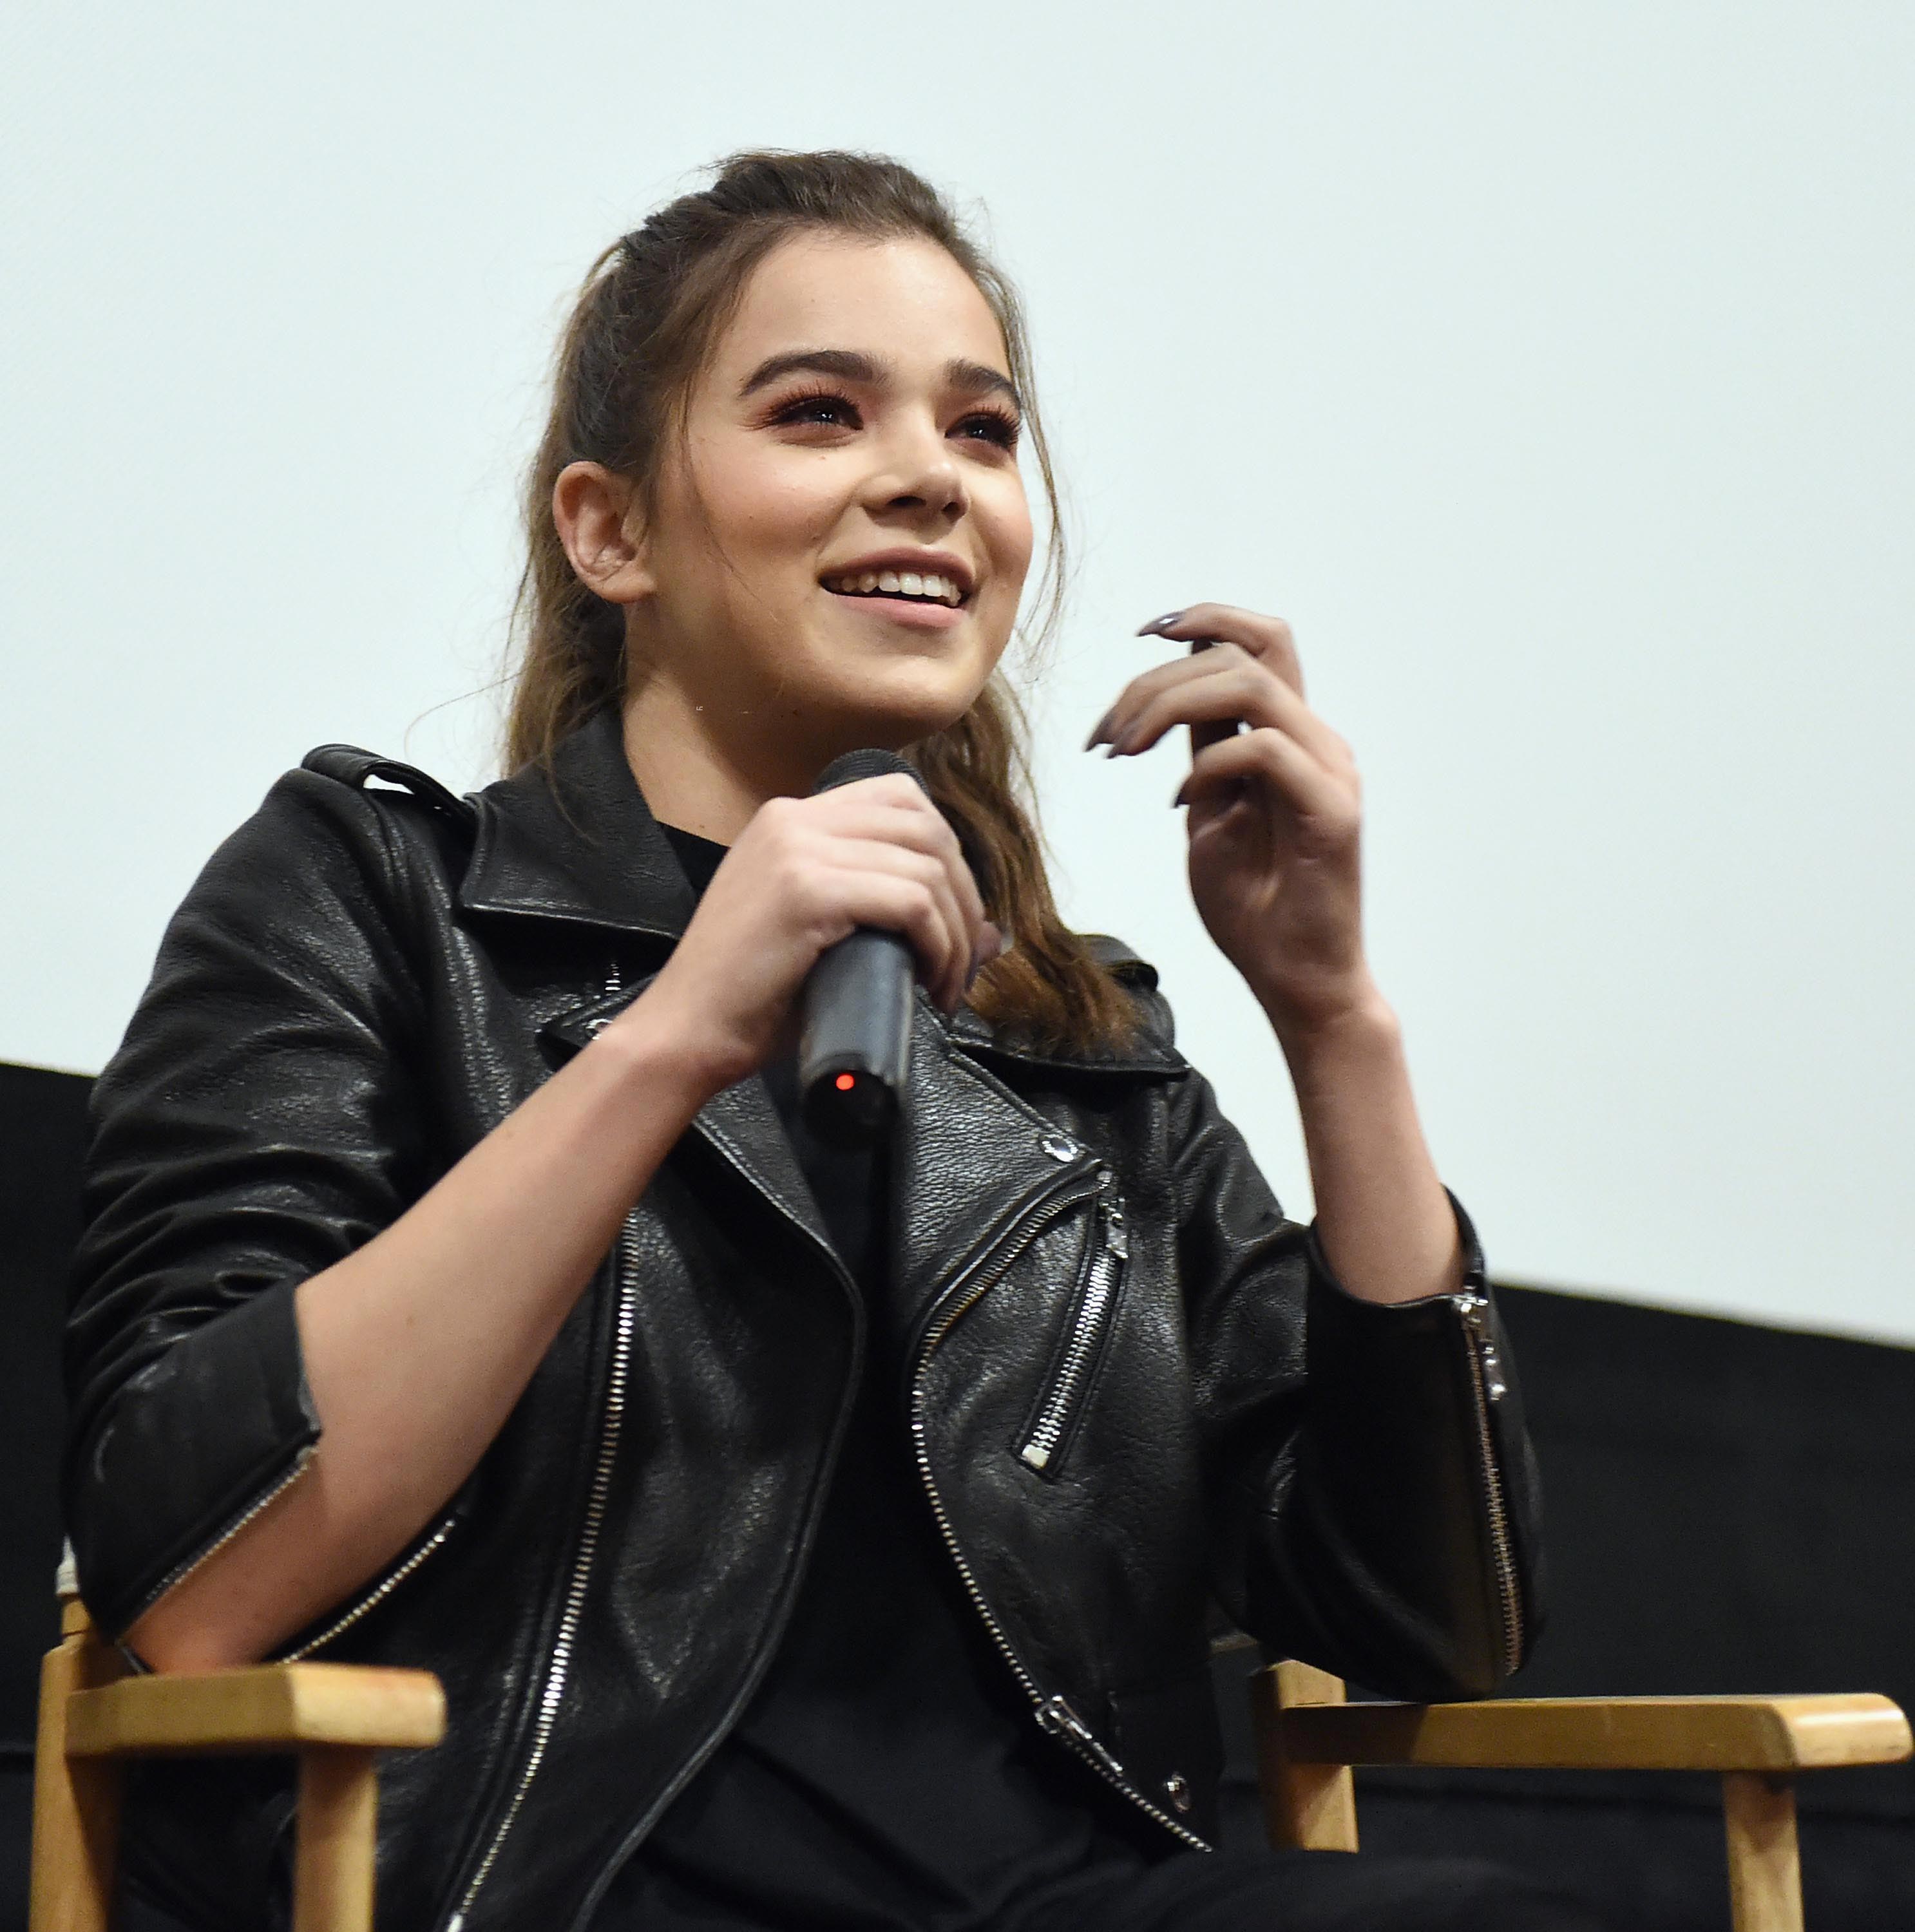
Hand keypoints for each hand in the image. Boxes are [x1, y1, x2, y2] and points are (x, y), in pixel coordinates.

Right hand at [625, 775, 999, 1092]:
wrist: (687, 1031)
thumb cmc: (753, 997)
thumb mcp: (825, 935)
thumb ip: (891, 915)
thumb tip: (993, 934)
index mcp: (790, 819)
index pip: (901, 799)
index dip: (946, 853)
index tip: (952, 915)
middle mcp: (793, 819)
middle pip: (925, 826)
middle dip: (964, 894)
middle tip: (964, 957)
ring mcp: (797, 851)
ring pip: (926, 867)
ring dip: (956, 931)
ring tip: (948, 982)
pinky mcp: (806, 892)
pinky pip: (910, 902)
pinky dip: (938, 944)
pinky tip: (929, 980)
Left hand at [1088, 603, 1373, 1040]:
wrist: (1296, 980)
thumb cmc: (1255, 906)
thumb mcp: (1210, 814)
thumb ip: (1203, 753)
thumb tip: (1168, 704)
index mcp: (1293, 737)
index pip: (1259, 643)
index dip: (1202, 621)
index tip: (1142, 635)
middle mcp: (1318, 742)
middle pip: (1250, 648)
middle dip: (1159, 677)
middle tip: (1108, 736)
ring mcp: (1330, 772)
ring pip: (1252, 685)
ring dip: (1170, 706)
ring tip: (1125, 752)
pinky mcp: (1331, 811)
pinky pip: (1263, 749)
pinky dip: (1206, 767)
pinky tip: (1180, 803)